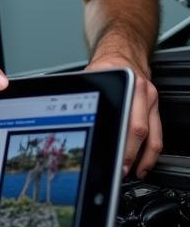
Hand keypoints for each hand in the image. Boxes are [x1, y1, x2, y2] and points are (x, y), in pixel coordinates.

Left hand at [86, 54, 161, 178]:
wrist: (123, 53)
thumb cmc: (105, 67)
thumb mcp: (91, 77)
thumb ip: (85, 96)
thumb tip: (68, 113)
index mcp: (124, 85)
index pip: (124, 121)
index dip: (120, 143)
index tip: (112, 158)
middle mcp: (141, 93)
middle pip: (139, 131)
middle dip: (130, 155)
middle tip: (121, 170)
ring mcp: (151, 100)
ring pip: (154, 136)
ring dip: (145, 158)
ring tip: (135, 172)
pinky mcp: (155, 106)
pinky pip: (158, 133)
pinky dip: (152, 150)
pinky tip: (144, 161)